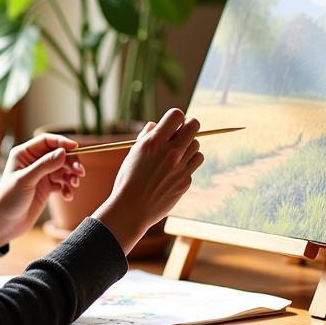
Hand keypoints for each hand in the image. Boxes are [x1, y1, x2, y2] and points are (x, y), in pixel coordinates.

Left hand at [0, 134, 84, 246]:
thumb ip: (44, 166)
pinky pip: (62, 182)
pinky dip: (67, 188)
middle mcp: (34, 161)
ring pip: (63, 168)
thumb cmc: (8, 200)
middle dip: (71, 162)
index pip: (46, 141)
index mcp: (24, 154)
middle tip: (80, 172)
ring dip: (71, 175)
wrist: (6, 224)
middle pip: (59, 154)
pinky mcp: (47, 187)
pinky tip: (67, 196)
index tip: (76, 147)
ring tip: (74, 185)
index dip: (62, 142)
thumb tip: (63, 152)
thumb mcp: (25, 181)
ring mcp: (41, 174)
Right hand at [94, 108, 202, 254]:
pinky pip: (194, 164)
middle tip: (181, 134)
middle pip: (194, 125)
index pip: (177, 115)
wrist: (131, 209)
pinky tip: (174, 171)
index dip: (176, 117)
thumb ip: (146, 136)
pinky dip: (187, 164)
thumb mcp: (133, 153)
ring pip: (197, 145)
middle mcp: (170, 152)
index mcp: (154, 142)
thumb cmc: (128, 180)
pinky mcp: (185, 181)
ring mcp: (180, 167)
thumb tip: (156, 125)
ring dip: (188, 146)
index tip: (172, 125)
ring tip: (176, 155)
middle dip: (188, 126)